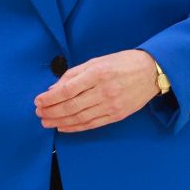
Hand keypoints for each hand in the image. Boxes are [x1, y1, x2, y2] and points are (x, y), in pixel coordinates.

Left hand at [34, 49, 159, 132]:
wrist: (151, 72)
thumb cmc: (122, 63)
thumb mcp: (96, 61)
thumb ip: (73, 74)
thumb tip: (53, 88)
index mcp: (98, 73)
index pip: (67, 90)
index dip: (50, 98)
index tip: (38, 100)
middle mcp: (104, 90)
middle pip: (71, 106)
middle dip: (51, 111)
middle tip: (39, 113)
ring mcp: (111, 105)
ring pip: (80, 118)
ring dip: (60, 122)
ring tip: (46, 122)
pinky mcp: (117, 115)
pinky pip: (92, 124)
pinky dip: (75, 128)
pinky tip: (63, 127)